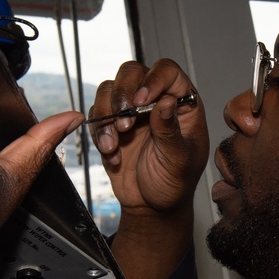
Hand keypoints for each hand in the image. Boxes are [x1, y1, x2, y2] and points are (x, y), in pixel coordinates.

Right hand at [90, 59, 208, 278]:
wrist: (152, 206)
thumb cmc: (175, 183)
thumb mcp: (179, 161)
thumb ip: (171, 131)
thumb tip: (166, 102)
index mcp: (182, 103)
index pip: (168, 71)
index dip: (153, 78)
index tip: (142, 100)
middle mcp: (155, 100)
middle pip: (132, 72)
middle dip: (123, 94)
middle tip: (124, 122)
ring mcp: (131, 110)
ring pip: (110, 89)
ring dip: (107, 113)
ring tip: (114, 143)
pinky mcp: (111, 124)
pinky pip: (96, 114)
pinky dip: (99, 133)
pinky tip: (112, 155)